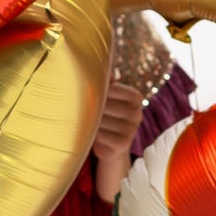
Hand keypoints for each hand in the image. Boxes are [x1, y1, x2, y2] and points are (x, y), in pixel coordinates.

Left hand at [93, 78, 144, 202]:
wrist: (111, 145)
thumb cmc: (106, 114)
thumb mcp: (108, 97)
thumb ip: (105, 82)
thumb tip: (104, 70)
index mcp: (136, 97)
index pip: (113, 88)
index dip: (97, 91)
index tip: (84, 92)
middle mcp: (137, 113)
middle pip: (106, 105)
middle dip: (91, 106)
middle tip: (78, 106)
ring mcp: (132, 130)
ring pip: (102, 120)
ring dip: (89, 120)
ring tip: (81, 119)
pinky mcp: (123, 144)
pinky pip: (101, 135)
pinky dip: (92, 134)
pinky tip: (89, 132)